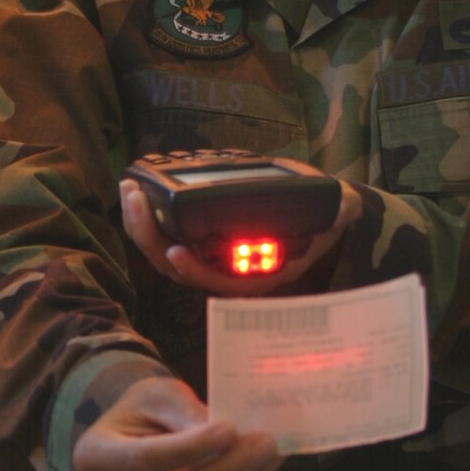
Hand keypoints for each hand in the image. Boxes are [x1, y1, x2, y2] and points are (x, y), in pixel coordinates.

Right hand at [73, 374, 280, 470]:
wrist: (133, 437)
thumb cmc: (142, 411)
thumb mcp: (155, 395)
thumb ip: (182, 411)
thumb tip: (219, 431)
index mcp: (93, 456)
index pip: (144, 459)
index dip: (189, 448)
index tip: (230, 429)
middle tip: (264, 444)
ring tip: (270, 454)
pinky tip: (259, 470)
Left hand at [119, 159, 361, 297]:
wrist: (321, 213)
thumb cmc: (323, 214)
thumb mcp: (332, 211)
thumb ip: (334, 210)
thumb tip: (340, 204)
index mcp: (258, 273)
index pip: (220, 280)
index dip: (195, 270)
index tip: (176, 250)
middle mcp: (229, 270)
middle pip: (178, 267)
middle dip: (149, 235)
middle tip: (134, 198)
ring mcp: (211, 255)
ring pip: (164, 253)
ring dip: (141, 225)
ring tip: (129, 190)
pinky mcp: (200, 237)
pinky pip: (166, 233)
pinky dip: (149, 217)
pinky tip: (138, 192)